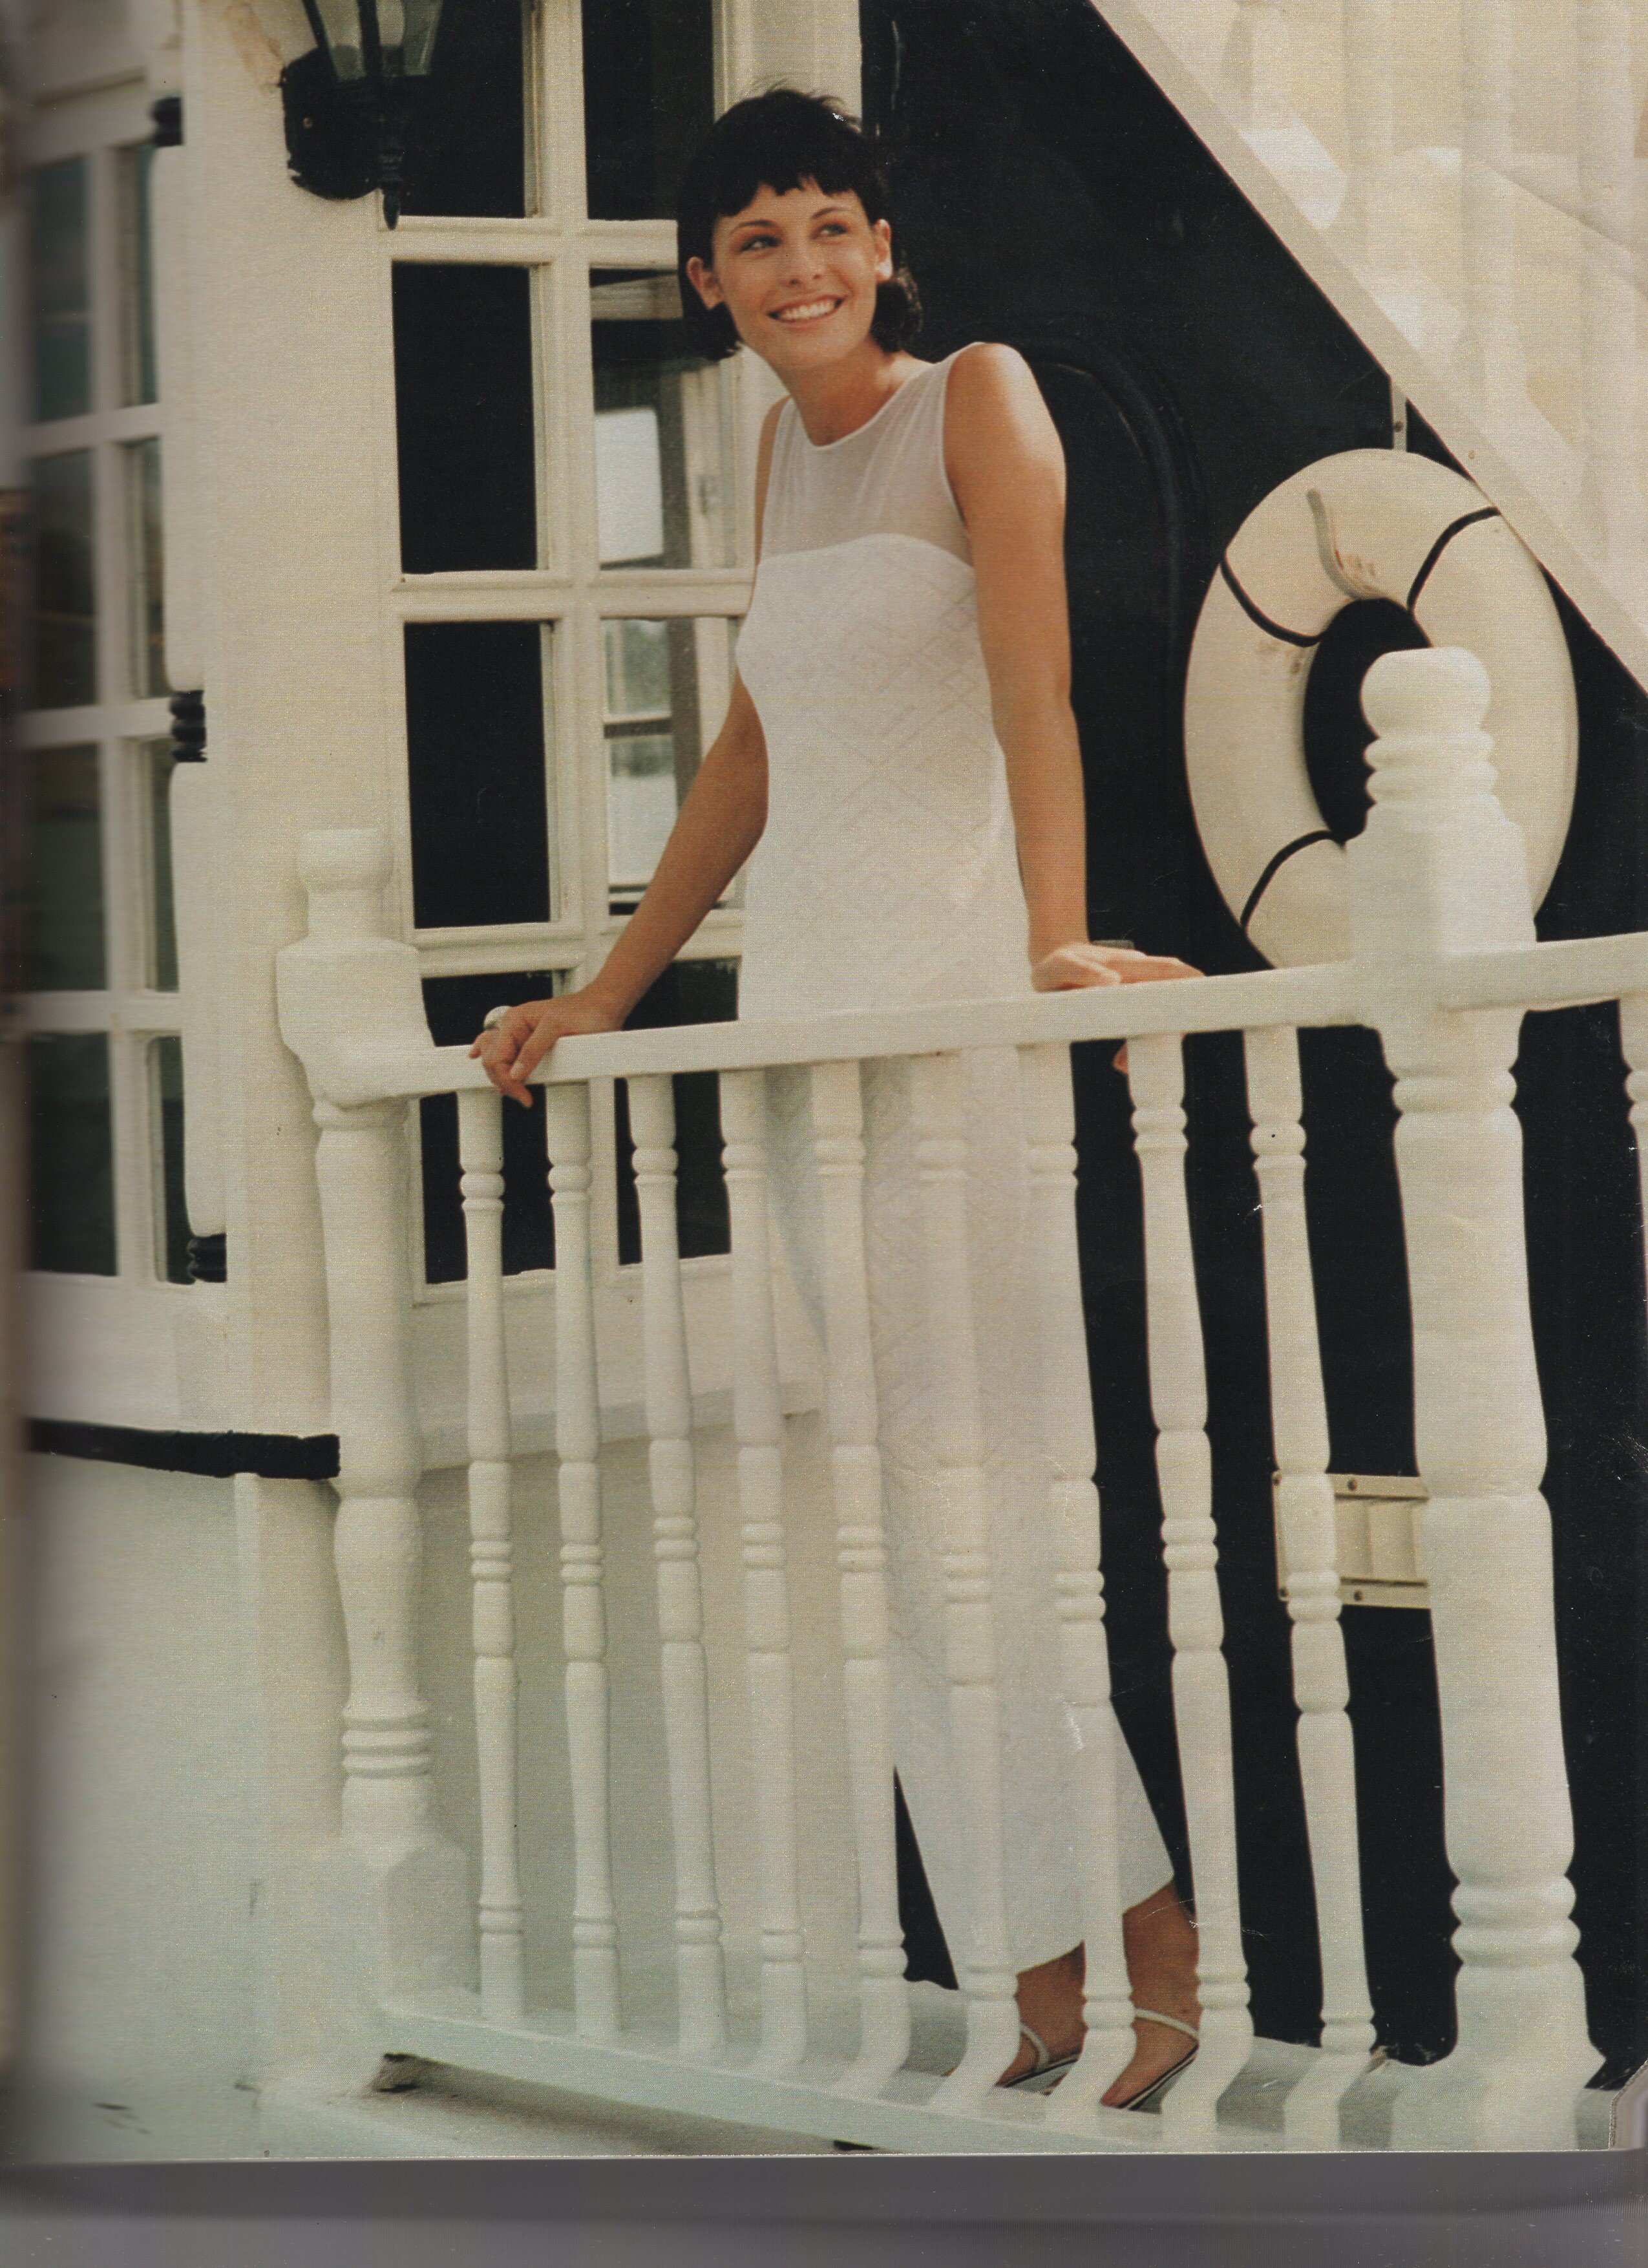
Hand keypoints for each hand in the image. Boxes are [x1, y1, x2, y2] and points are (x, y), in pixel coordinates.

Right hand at [469, 988, 623, 1106]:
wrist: (602, 1006)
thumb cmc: (584, 1011)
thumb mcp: (557, 1029)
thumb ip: (534, 1050)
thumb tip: (516, 1073)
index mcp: (515, 1020)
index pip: (497, 1057)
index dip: (508, 1081)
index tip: (524, 1096)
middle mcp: (513, 1025)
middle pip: (493, 1060)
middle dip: (504, 1081)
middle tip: (523, 1097)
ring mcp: (519, 1032)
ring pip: (494, 1056)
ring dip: (498, 1074)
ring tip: (512, 1091)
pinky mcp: (528, 1039)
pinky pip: (502, 1048)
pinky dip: (493, 1056)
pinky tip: (477, 1055)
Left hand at [1029, 941, 1199, 1072]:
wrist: (1054, 959)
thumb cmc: (1056, 964)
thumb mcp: (1059, 967)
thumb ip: (1082, 972)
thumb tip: (1113, 982)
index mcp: (1127, 964)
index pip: (1171, 971)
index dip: (1193, 987)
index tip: (1193, 1013)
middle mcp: (1141, 976)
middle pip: (1180, 997)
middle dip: (1175, 1029)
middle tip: (1150, 1055)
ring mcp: (1140, 990)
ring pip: (1165, 1018)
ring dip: (1155, 1044)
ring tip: (1121, 1065)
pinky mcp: (1134, 1005)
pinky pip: (1148, 1027)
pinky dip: (1140, 1047)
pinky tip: (1120, 1062)